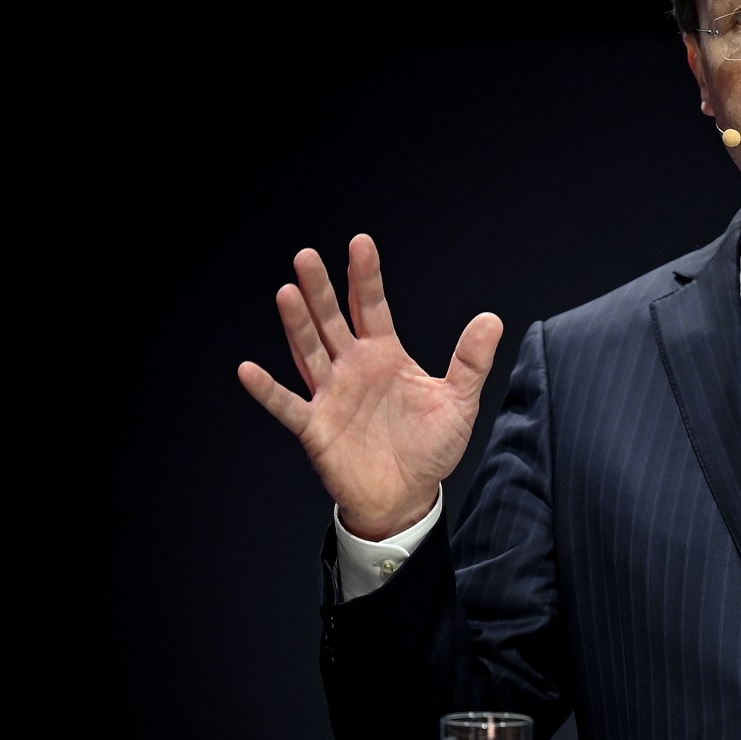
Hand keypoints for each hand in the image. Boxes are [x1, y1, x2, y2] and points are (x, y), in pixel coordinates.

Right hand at [237, 233, 502, 539]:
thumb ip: (471, 360)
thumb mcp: (459, 401)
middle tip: (307, 256)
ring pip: (309, 351)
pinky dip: (268, 390)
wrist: (408, 497)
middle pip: (333, 320)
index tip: (360, 243)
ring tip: (287, 292)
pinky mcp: (316, 427)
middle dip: (321, 289)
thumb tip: (492, 319)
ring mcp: (331, 395)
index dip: (365, 276)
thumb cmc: (431, 448)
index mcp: (386, 356)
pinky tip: (248, 370)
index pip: (372, 307)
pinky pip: (288, 405)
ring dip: (297, 324)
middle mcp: (353, 368)